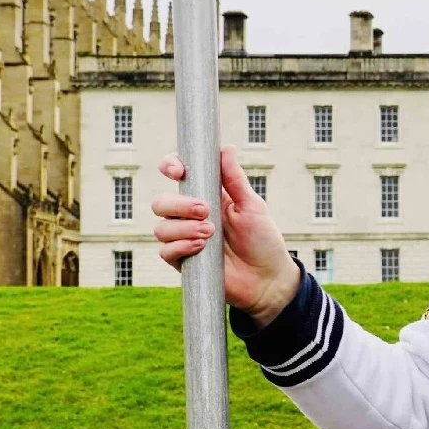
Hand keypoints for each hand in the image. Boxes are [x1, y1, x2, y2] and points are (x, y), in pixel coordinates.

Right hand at [149, 146, 301, 320]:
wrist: (267, 279)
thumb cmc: (263, 240)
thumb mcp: (253, 206)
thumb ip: (235, 180)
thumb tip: (225, 148)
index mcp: (207, 195)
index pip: (178, 175)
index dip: (170, 167)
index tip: (177, 170)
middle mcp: (190, 216)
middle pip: (161, 202)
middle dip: (178, 204)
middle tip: (206, 211)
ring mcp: (184, 239)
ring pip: (161, 227)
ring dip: (183, 228)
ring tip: (210, 234)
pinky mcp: (183, 261)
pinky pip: (165, 251)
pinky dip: (180, 247)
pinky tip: (201, 247)